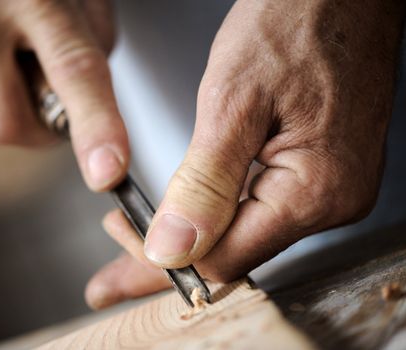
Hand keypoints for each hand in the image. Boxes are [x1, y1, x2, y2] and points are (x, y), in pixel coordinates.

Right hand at [0, 0, 128, 190]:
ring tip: (6, 47)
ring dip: (8, 101)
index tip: (107, 171)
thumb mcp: (83, 2)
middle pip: (8, 124)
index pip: (72, 70)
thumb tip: (89, 123)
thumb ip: (90, 58)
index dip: (94, 126)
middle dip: (38, 124)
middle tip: (47, 86)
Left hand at [86, 0, 405, 308]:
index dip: (165, 257)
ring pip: (244, 234)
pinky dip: (219, 215)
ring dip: (194, 237)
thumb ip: (204, 184)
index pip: (223, 259)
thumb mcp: (233, 101)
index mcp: (313, 190)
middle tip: (117, 268)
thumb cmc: (297, 24)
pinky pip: (261, 210)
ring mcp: (331, 189)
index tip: (123, 236)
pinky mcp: (322, 174)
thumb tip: (174, 248)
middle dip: (171, 256)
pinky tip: (192, 217)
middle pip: (233, 255)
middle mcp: (331, 201)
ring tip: (142, 239)